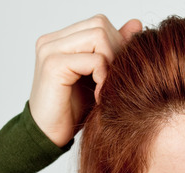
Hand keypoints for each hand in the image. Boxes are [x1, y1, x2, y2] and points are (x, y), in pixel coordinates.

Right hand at [29, 15, 141, 146]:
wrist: (48, 136)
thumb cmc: (71, 110)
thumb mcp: (98, 76)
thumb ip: (113, 48)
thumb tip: (136, 24)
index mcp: (59, 40)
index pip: (99, 24)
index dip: (115, 44)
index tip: (115, 72)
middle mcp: (51, 40)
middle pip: (100, 25)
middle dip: (115, 52)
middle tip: (113, 80)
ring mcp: (50, 50)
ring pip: (98, 36)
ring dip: (110, 63)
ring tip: (105, 87)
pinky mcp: (53, 65)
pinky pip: (94, 59)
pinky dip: (103, 76)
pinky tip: (98, 95)